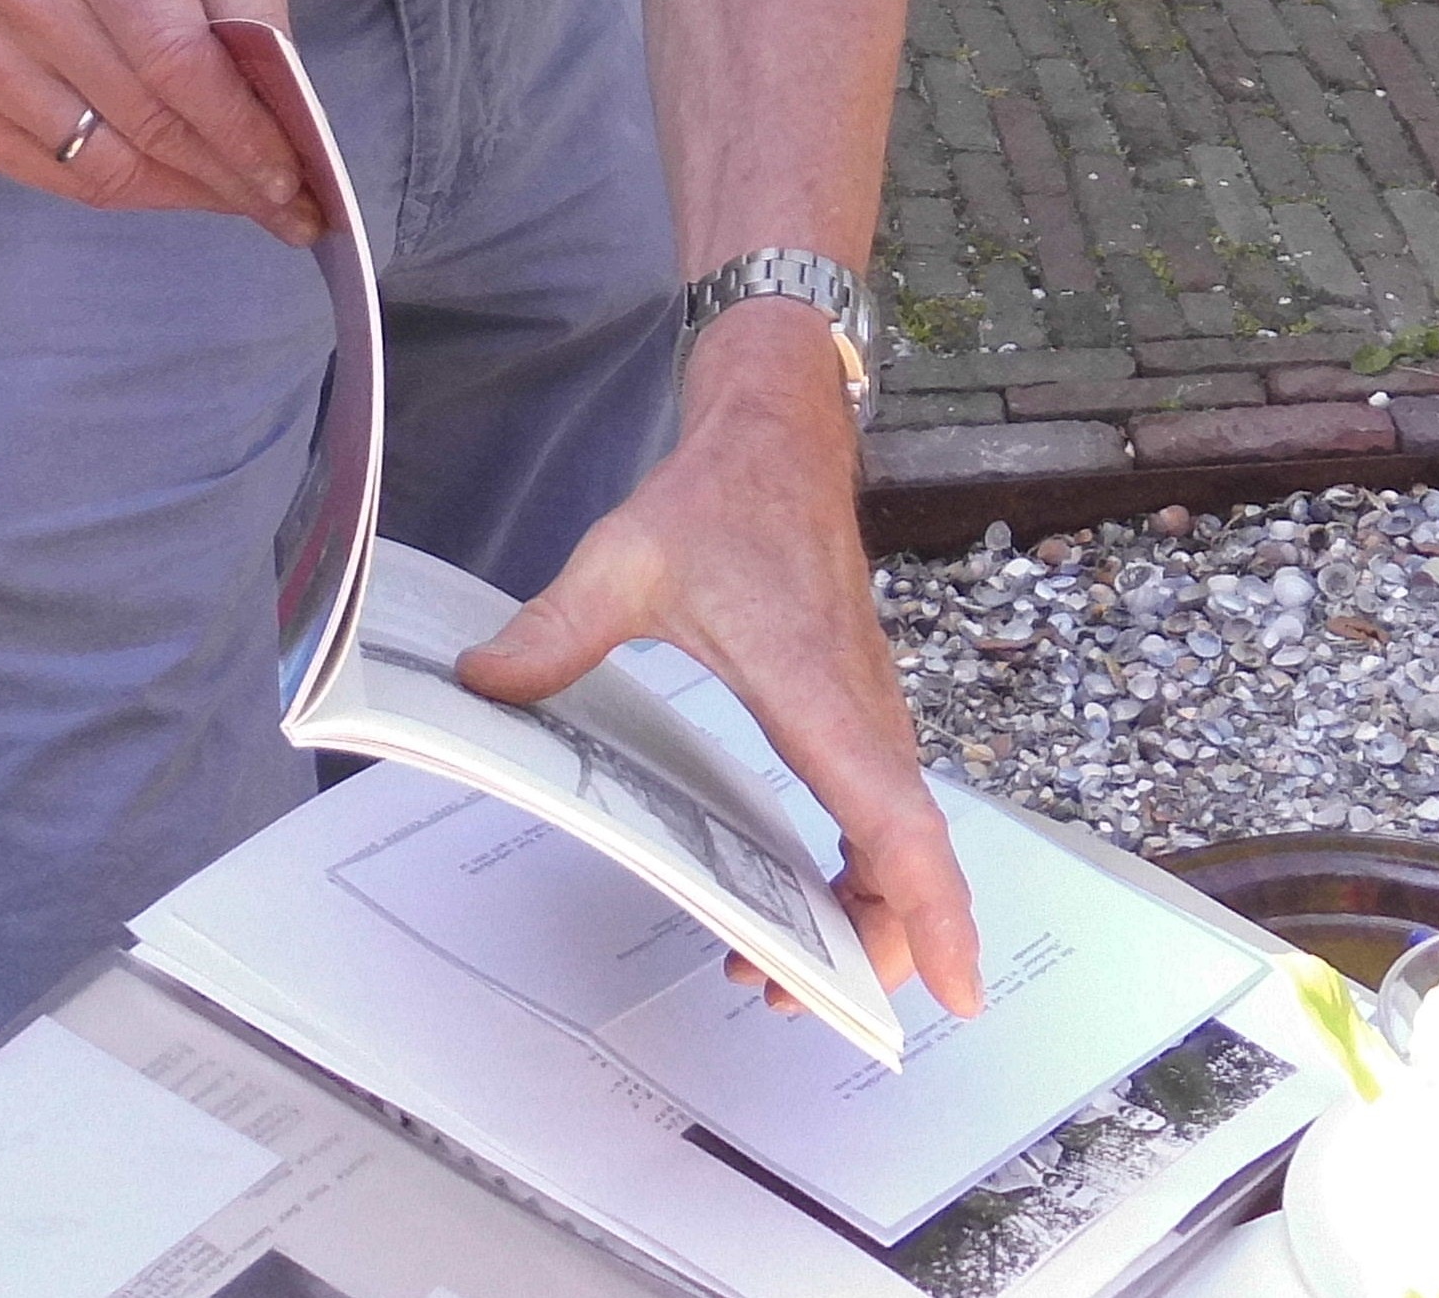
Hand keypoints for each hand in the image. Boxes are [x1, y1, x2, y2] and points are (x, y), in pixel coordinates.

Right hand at [0, 0, 313, 235]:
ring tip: (231, 195)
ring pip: (106, 168)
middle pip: (149, 124)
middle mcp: (30, 0)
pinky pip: (65, 182)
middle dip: (228, 177)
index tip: (291, 184)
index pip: (181, 65)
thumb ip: (261, 20)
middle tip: (284, 211)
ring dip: (182, 193)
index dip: (241, 134)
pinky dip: (129, 192)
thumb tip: (288, 124)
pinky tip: (167, 180)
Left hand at [458, 301, 987, 1019]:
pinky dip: (860, 869)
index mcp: (815, 686)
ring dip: (865, 913)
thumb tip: (482, 685)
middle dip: (877, 942)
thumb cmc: (720, 496)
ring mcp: (865, 710)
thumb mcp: (624, 556)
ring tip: (781, 975)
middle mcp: (859, 708)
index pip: (894, 816)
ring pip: (898, 836)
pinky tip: (802, 900)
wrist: (779, 437)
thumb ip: (557, 629)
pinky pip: (881, 807)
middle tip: (797, 1001)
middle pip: (905, 851)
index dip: (929, 906)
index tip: (956, 985)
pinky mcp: (856, 708)